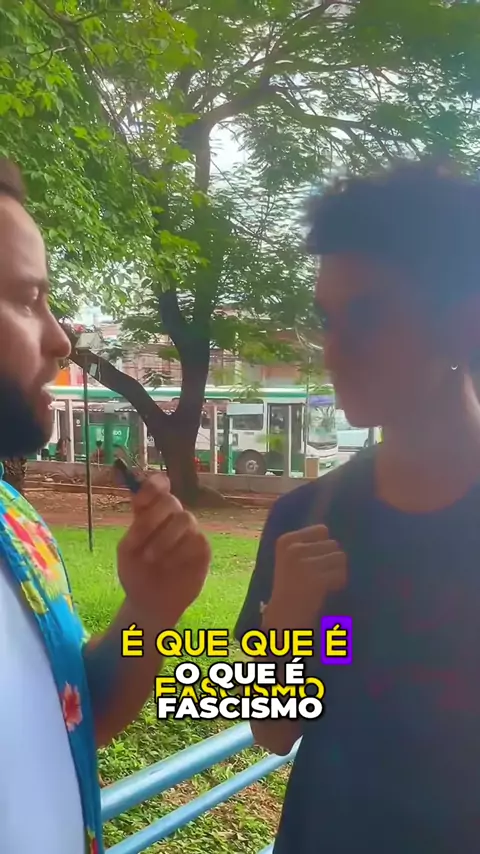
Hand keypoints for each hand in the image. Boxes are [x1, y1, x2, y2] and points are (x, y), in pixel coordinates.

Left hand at [117, 474, 209, 626]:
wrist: (150, 603)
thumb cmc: (136, 573)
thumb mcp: (127, 549)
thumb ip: (137, 524)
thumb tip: (140, 499)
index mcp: (151, 513)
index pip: (158, 486)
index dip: (153, 486)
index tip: (141, 500)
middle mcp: (171, 519)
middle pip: (171, 500)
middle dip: (153, 518)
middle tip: (140, 538)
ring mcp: (189, 533)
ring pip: (186, 518)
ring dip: (164, 538)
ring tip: (152, 558)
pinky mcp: (202, 549)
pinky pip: (196, 540)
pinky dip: (178, 553)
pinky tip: (170, 566)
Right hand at [266, 524, 346, 628]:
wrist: (284, 614)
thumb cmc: (292, 583)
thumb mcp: (290, 556)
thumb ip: (308, 541)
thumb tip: (331, 530)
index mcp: (286, 540)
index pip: (322, 530)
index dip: (323, 546)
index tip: (312, 560)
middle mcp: (293, 550)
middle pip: (333, 544)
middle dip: (331, 560)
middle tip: (318, 574)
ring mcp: (304, 565)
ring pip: (341, 557)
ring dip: (336, 571)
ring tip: (323, 581)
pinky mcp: (317, 581)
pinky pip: (342, 574)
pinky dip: (339, 583)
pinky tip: (327, 590)